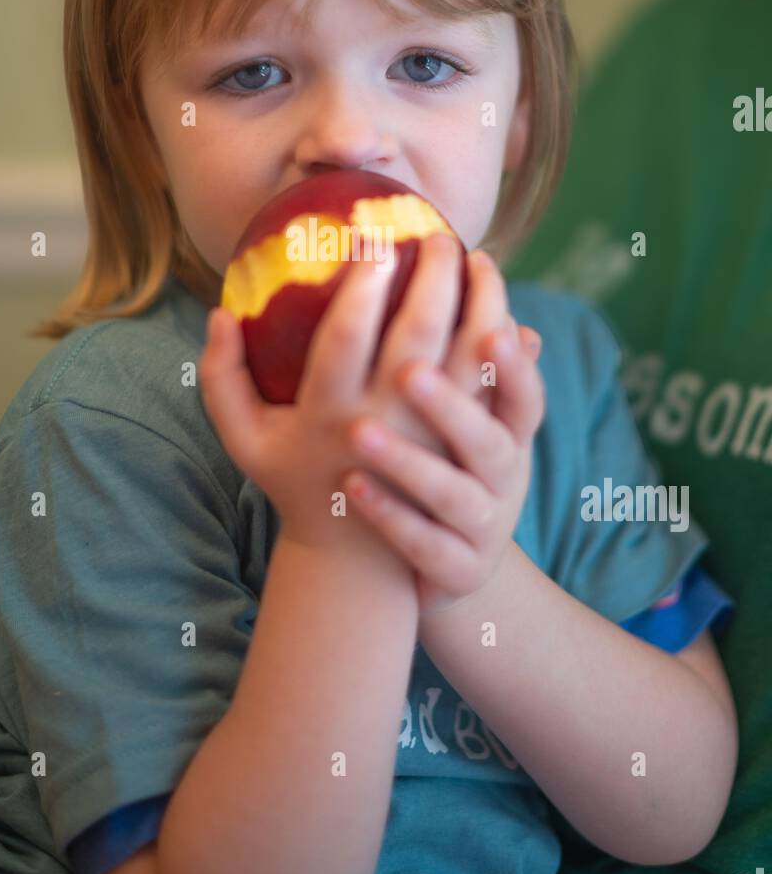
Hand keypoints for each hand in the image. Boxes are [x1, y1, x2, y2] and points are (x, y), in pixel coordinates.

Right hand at [199, 232, 473, 566]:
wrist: (358, 556)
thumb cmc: (295, 481)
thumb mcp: (244, 440)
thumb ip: (221, 380)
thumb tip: (219, 312)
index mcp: (326, 414)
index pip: (345, 340)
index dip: (362, 288)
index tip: (376, 243)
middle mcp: (384, 422)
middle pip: (418, 336)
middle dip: (433, 276)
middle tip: (435, 233)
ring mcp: (432, 436)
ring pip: (469, 356)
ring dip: (481, 300)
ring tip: (478, 257)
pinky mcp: (465, 446)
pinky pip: (494, 385)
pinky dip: (503, 342)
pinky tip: (499, 305)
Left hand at [340, 251, 545, 614]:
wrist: (448, 569)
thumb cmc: (447, 469)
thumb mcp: (475, 422)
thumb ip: (478, 366)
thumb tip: (502, 303)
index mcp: (506, 429)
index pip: (520, 386)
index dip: (508, 352)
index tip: (479, 308)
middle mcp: (501, 474)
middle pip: (489, 437)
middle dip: (453, 399)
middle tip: (407, 366)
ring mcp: (480, 525)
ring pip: (454, 494)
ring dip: (410, 462)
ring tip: (359, 429)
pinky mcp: (454, 567)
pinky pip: (421, 542)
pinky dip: (390, 516)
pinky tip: (353, 488)